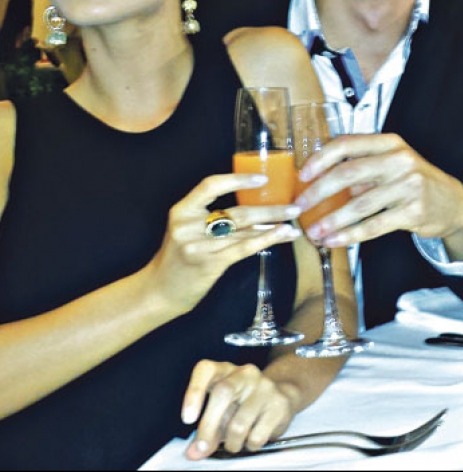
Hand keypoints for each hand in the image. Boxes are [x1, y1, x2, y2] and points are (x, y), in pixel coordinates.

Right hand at [149, 172, 300, 317]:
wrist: (159, 292)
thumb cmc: (178, 258)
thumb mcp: (186, 230)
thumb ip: (211, 218)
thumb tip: (255, 208)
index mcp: (182, 210)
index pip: (211, 185)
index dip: (237, 180)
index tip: (263, 179)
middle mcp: (189, 224)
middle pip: (237, 211)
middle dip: (269, 209)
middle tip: (294, 205)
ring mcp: (198, 245)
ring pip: (244, 230)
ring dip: (274, 226)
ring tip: (294, 222)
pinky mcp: (209, 263)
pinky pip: (244, 248)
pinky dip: (266, 239)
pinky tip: (282, 236)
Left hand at [182, 360, 295, 458]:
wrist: (281, 394)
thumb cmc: (244, 401)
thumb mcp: (223, 409)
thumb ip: (208, 428)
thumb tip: (194, 452)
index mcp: (225, 370)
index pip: (206, 369)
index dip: (194, 392)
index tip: (187, 419)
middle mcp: (244, 373)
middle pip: (223, 393)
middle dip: (209, 426)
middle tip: (202, 447)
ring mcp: (264, 386)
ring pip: (239, 423)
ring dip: (232, 442)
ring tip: (234, 442)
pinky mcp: (279, 403)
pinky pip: (257, 435)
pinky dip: (249, 445)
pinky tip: (251, 438)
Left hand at [294, 132, 462, 259]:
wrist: (452, 203)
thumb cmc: (411, 180)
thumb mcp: (390, 162)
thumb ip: (360, 166)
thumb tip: (317, 179)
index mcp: (388, 143)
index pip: (346, 144)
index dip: (320, 159)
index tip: (302, 175)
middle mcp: (398, 160)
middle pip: (348, 173)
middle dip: (318, 192)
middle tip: (300, 206)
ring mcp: (408, 185)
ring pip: (359, 205)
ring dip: (331, 220)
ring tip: (313, 232)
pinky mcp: (413, 211)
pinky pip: (373, 226)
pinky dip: (350, 235)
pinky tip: (334, 240)